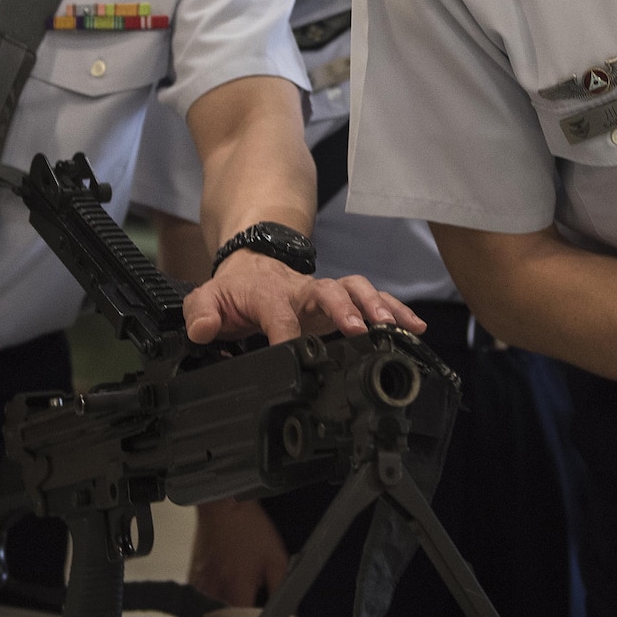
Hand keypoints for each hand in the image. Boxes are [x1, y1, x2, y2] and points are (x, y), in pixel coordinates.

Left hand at [183, 250, 427, 344]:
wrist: (254, 264)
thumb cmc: (236, 289)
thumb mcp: (208, 298)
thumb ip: (202, 313)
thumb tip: (203, 329)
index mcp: (269, 293)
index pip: (278, 311)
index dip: (285, 331)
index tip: (292, 352)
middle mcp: (303, 290)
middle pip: (329, 290)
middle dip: (345, 308)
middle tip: (358, 330)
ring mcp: (326, 294)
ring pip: (356, 289)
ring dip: (377, 305)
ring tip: (394, 327)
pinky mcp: (342, 301)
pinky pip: (372, 299)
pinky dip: (396, 309)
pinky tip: (414, 326)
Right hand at [189, 499, 290, 606]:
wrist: (224, 505)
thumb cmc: (249, 527)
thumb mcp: (275, 558)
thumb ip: (281, 589)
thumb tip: (288, 612)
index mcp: (236, 590)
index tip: (263, 613)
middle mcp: (214, 591)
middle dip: (243, 610)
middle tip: (252, 589)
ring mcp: (200, 586)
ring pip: (217, 607)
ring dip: (229, 599)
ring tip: (237, 576)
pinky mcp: (193, 578)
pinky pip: (205, 595)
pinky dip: (216, 590)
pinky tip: (225, 573)